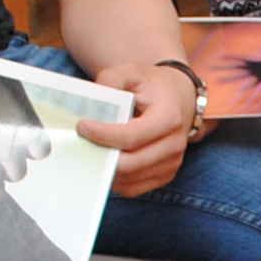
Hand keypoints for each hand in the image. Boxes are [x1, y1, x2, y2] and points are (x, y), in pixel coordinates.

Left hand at [76, 59, 197, 196]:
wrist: (180, 99)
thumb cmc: (153, 86)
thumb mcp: (132, 72)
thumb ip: (110, 80)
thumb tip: (90, 101)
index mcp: (169, 117)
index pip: (131, 136)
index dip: (103, 135)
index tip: (81, 126)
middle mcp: (174, 144)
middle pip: (130, 163)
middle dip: (100, 155)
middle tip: (80, 142)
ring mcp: (171, 164)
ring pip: (129, 179)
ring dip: (105, 169)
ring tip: (89, 150)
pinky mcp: (164, 176)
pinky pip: (133, 188)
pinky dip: (114, 179)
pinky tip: (104, 160)